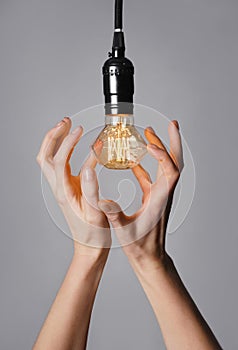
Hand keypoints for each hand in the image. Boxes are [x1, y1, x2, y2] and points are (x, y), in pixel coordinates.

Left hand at [36, 117, 110, 260]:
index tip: (79, 130)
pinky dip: (70, 153)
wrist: (90, 248)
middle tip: (66, 122)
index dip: (67, 143)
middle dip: (53, 137)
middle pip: (45, 156)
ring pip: (51, 160)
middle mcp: (59, 188)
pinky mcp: (70, 188)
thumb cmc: (94, 234)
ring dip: (58, 142)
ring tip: (70, 128)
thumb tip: (90, 166)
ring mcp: (63, 187)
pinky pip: (65, 166)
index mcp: (64, 193)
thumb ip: (92, 189)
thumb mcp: (96, 212)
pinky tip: (83, 148)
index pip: (59, 161)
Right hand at [98, 120, 182, 266]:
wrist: (149, 257)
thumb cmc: (140, 247)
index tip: (149, 144)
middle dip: (173, 142)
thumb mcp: (124, 230)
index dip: (163, 155)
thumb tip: (103, 200)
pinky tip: (134, 161)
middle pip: (174, 162)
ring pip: (164, 166)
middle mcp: (163, 193)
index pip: (170, 171)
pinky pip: (151, 176)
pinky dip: (145, 164)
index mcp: (159, 198)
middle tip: (169, 124)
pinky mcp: (153, 197)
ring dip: (160, 149)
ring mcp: (159, 193)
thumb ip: (114, 215)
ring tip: (149, 134)